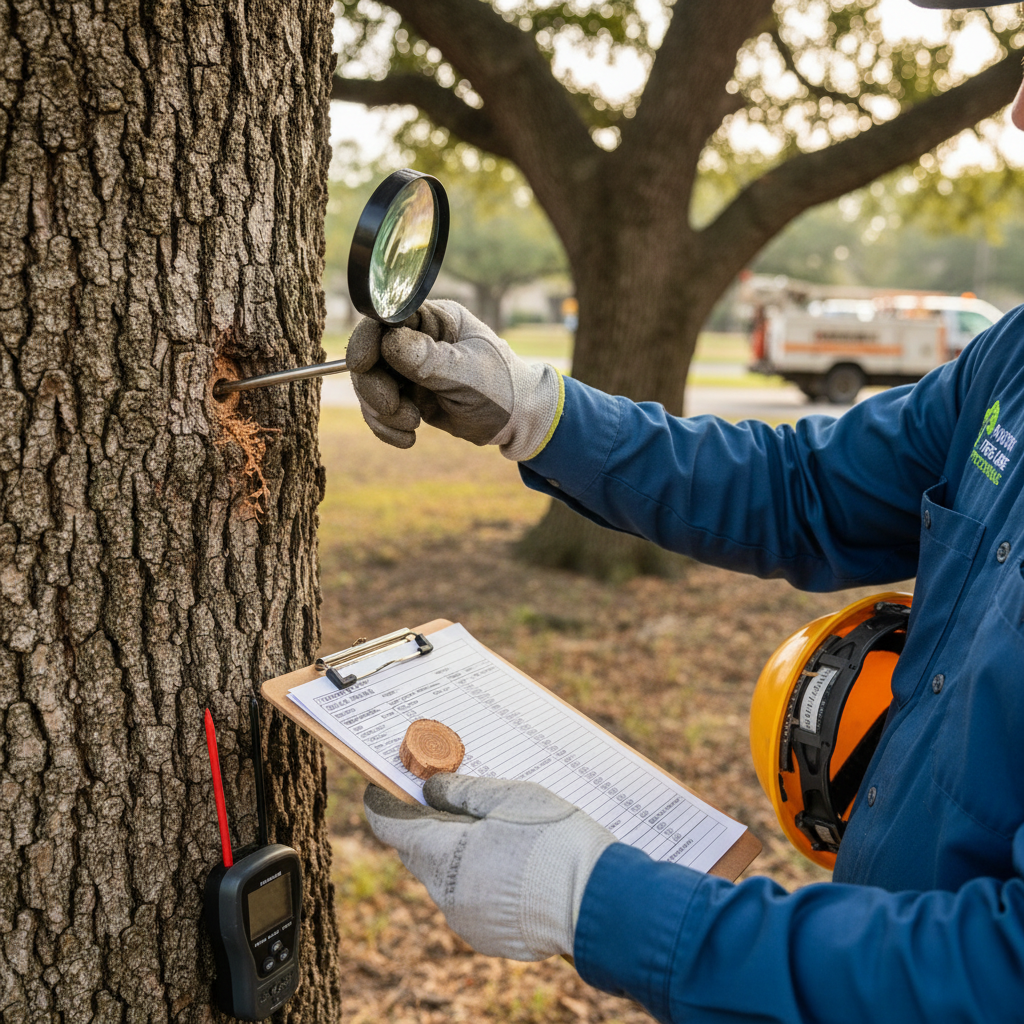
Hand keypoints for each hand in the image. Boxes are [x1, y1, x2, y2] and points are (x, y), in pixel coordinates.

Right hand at [346, 300, 563, 460]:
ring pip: (371, 385)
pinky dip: (386, 427)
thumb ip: (429, 359)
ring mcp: (410, 370)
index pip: (386, 320)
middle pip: (371, 356)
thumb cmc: (503, 389)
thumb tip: (389, 341)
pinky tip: (408, 439)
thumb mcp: (468, 374)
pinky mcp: (408, 396)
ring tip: (412, 426)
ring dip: (383, 412)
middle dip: (375, 388)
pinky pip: (380, 410)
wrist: (519, 421)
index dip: (368, 341)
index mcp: (435, 320)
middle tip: (395, 410)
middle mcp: (418, 340)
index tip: (362, 365)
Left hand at [363, 774, 615, 960]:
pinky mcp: (488, 936)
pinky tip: (508, 861)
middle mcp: (445, 894)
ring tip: (488, 828)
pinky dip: (477, 878)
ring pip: (445, 877)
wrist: (599, 902)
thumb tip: (430, 789)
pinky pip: (469, 900)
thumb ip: (461, 791)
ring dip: (454, 853)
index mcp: (443, 856)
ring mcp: (466, 921)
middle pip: (418, 852)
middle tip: (444, 797)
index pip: (391, 828)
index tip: (381, 787)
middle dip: (424, 825)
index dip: (383, 804)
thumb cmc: (555, 842)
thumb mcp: (508, 797)